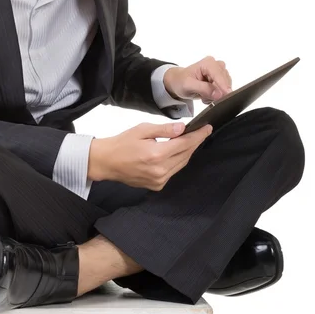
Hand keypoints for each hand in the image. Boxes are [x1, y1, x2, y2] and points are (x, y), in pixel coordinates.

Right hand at [87, 121, 212, 190]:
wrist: (107, 162)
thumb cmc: (122, 143)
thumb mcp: (142, 129)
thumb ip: (164, 129)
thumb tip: (182, 128)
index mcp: (157, 154)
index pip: (185, 143)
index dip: (198, 135)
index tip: (207, 128)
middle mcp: (160, 170)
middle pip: (186, 154)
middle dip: (195, 143)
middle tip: (201, 132)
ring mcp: (159, 180)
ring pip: (181, 164)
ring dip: (187, 152)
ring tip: (190, 140)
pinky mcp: (157, 185)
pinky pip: (173, 171)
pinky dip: (178, 161)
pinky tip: (176, 153)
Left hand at [163, 56, 232, 104]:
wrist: (178, 82)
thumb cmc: (181, 81)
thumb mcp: (188, 85)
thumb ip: (203, 89)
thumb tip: (219, 94)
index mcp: (208, 63)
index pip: (219, 75)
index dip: (223, 86)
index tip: (227, 95)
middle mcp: (216, 65)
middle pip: (225, 81)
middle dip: (217, 92)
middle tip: (204, 96)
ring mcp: (220, 72)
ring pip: (226, 87)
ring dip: (216, 95)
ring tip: (203, 95)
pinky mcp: (221, 79)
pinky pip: (224, 90)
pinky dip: (216, 95)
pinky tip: (206, 95)